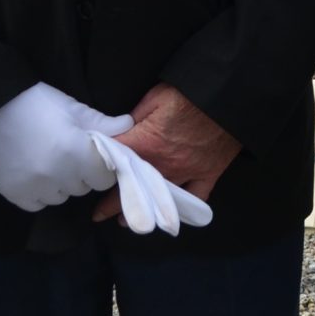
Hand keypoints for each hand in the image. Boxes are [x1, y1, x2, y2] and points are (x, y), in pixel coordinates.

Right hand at [0, 83, 132, 211]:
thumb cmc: (34, 102)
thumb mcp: (72, 108)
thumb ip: (103, 123)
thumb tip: (129, 126)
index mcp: (76, 153)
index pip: (105, 177)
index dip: (102, 164)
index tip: (93, 153)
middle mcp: (57, 176)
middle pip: (84, 187)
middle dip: (82, 172)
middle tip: (69, 152)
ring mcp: (34, 188)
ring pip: (62, 196)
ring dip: (61, 183)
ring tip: (49, 159)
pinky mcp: (14, 195)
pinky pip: (38, 204)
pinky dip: (40, 192)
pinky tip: (34, 171)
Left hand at [90, 84, 241, 223]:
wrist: (227, 97)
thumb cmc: (188, 94)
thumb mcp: (155, 97)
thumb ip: (135, 117)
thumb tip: (120, 130)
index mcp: (145, 145)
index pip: (115, 160)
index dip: (99, 167)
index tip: (88, 175)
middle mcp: (163, 165)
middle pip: (133, 188)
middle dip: (112, 203)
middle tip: (98, 215)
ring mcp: (186, 172)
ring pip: (158, 199)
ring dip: (142, 210)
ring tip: (127, 221)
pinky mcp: (208, 173)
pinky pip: (194, 198)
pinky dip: (183, 208)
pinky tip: (172, 215)